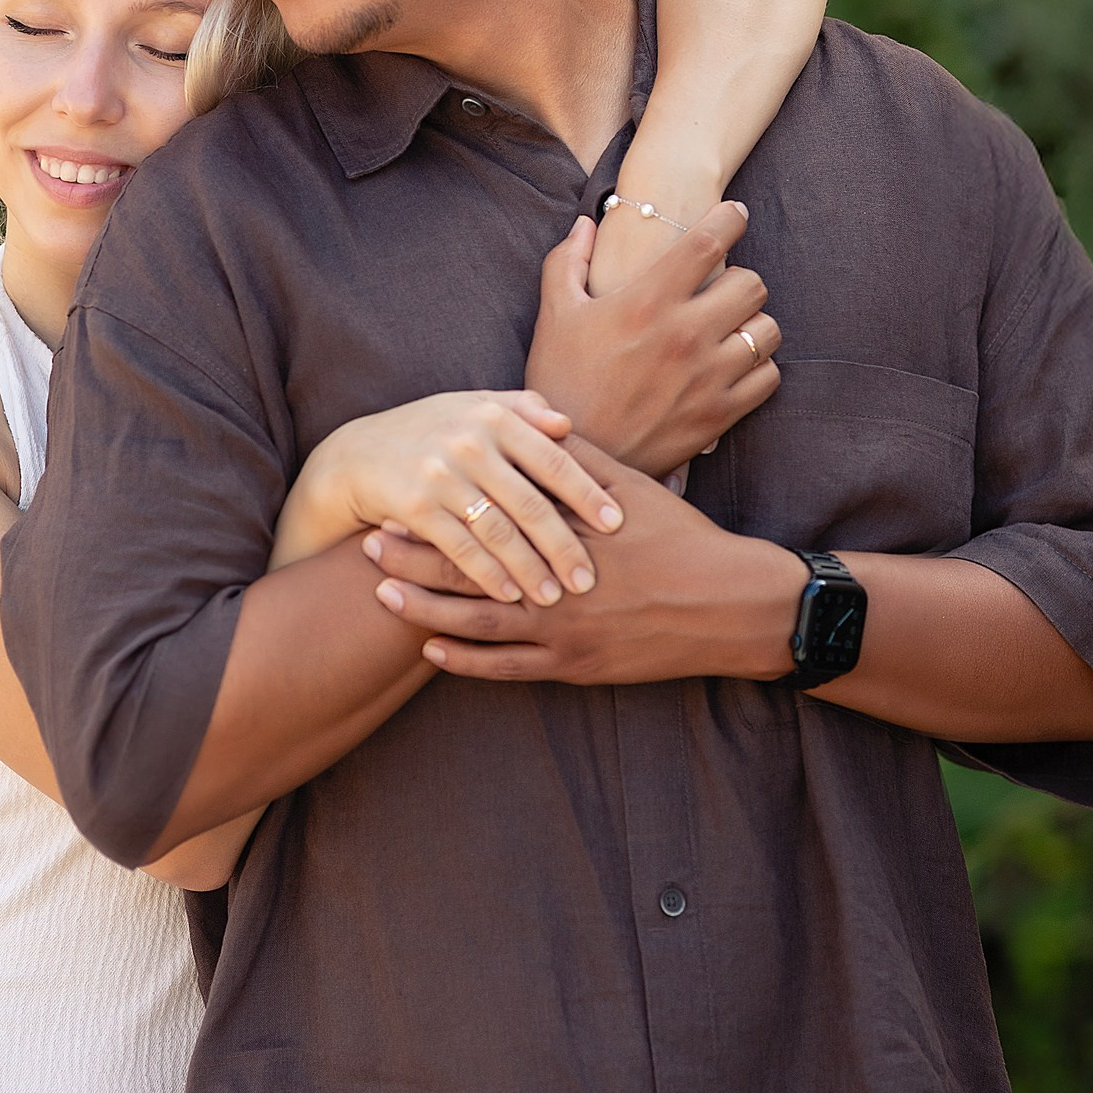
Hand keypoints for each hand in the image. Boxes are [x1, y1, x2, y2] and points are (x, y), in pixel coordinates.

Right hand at [278, 392, 622, 604]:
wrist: (357, 455)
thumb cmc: (430, 432)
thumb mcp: (473, 409)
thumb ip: (522, 410)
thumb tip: (567, 423)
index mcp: (493, 416)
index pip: (553, 460)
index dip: (587, 495)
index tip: (616, 525)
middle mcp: (469, 442)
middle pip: (531, 503)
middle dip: (563, 546)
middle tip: (589, 579)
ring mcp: (440, 475)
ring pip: (498, 531)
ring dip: (529, 569)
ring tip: (553, 597)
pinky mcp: (415, 507)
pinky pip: (460, 548)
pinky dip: (487, 574)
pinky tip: (509, 594)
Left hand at [367, 442, 803, 685]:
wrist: (726, 604)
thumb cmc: (681, 539)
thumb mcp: (631, 490)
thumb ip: (577, 462)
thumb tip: (536, 425)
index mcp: (565, 531)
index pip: (488, 515)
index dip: (440, 506)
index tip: (398, 493)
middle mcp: (557, 579)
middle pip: (471, 566)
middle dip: (415, 554)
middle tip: (366, 544)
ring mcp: (563, 628)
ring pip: (478, 620)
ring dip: (427, 607)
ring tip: (382, 594)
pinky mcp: (574, 665)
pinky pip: (507, 667)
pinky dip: (466, 660)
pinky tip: (431, 651)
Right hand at [525, 204, 779, 473]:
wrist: (577, 458)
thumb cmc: (560, 381)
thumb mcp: (554, 316)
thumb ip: (567, 262)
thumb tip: (585, 224)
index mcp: (647, 301)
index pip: (710, 241)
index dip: (730, 219)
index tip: (735, 215)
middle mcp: (685, 334)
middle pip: (752, 284)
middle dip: (740, 278)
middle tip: (722, 287)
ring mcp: (708, 376)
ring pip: (766, 329)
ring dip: (753, 323)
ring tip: (730, 328)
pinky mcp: (720, 413)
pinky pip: (767, 376)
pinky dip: (757, 367)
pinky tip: (733, 365)